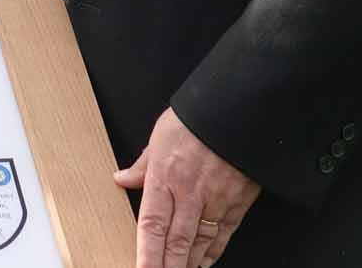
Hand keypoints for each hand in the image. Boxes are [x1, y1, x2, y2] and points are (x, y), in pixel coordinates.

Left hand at [114, 107, 259, 267]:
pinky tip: (205, 261)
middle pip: (176, 241)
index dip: (147, 253)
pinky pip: (224, 233)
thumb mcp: (160, 134)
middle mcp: (190, 193)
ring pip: (199, 241)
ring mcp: (216, 199)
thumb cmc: (198, 118)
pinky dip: (214, 250)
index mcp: (165, 175)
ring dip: (187, 262)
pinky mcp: (238, 201)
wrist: (239, 109)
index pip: (152, 224)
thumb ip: (142, 164)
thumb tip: (122, 179)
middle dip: (167, 266)